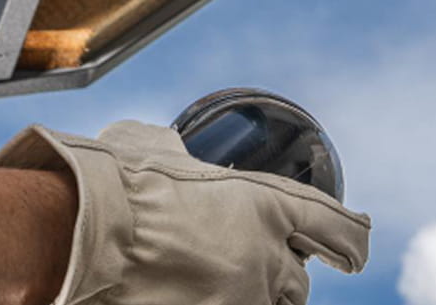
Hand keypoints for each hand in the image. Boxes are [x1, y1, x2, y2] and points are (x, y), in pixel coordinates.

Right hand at [0, 120, 371, 304]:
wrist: (81, 235)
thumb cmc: (115, 182)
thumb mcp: (154, 146)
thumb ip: (178, 152)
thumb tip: (165, 146)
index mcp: (268, 207)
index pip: (340, 230)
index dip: (349, 240)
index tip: (353, 249)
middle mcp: (265, 262)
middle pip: (298, 283)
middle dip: (280, 274)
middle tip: (252, 265)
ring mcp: (239, 304)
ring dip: (252, 298)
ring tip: (218, 282)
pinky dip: (220, 304)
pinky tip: (192, 294)